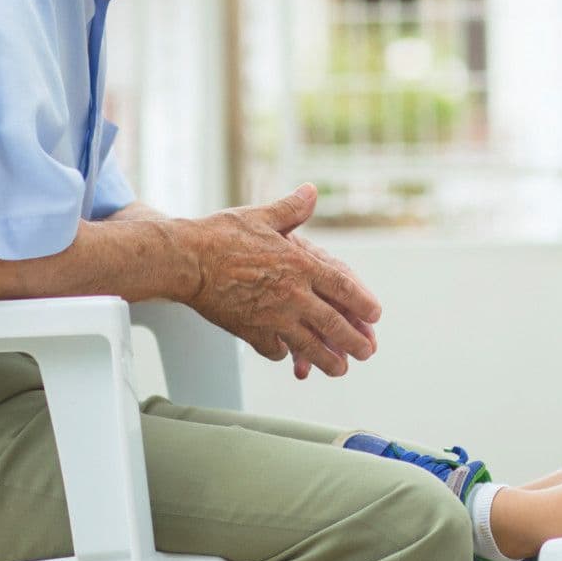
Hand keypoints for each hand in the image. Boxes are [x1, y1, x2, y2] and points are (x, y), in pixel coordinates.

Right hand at [181, 184, 381, 378]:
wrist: (186, 260)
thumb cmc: (221, 235)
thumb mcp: (263, 216)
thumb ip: (292, 209)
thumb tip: (311, 191)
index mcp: (301, 265)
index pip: (344, 288)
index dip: (364, 303)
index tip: (375, 315)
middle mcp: (293, 294)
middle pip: (334, 324)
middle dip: (355, 341)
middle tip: (367, 352)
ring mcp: (273, 317)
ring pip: (310, 346)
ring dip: (328, 360)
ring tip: (339, 368)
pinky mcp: (251, 332)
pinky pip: (274, 349)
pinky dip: (282, 352)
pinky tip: (285, 352)